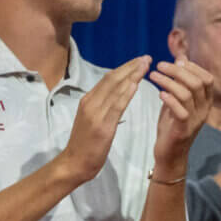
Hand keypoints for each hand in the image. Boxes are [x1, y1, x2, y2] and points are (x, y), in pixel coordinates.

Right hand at [54, 57, 150, 186]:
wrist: (74, 163)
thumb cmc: (87, 144)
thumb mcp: (95, 120)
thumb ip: (105, 107)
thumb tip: (118, 95)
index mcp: (88, 100)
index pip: (108, 79)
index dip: (125, 68)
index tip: (140, 61)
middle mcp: (90, 102)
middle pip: (112, 79)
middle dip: (130, 67)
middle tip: (146, 57)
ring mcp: (95, 113)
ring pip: (114, 89)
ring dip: (131, 75)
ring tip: (145, 65)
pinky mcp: (101, 126)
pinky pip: (115, 106)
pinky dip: (125, 94)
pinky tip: (135, 84)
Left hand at [149, 58, 215, 164]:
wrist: (170, 153)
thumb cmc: (172, 125)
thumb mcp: (178, 100)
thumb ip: (180, 82)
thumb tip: (181, 58)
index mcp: (205, 103)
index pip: (207, 79)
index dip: (192, 67)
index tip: (176, 61)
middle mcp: (204, 111)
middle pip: (197, 83)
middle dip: (177, 71)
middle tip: (159, 65)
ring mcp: (195, 121)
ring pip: (187, 94)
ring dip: (168, 81)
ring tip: (153, 75)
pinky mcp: (183, 130)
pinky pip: (180, 111)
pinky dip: (169, 100)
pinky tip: (159, 94)